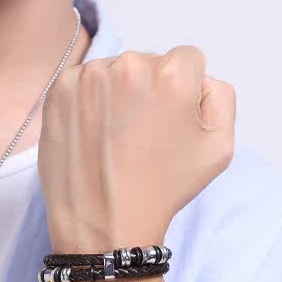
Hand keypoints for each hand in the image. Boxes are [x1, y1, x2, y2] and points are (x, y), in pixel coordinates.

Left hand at [38, 46, 235, 252]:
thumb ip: (221, 95)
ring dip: (118, 92)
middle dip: (151, 88)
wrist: (104, 222)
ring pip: (115, 70)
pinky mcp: (61, 88)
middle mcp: (130, 65)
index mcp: (172, 74)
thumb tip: (199, 77)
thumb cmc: (163, 186)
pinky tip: (94, 132)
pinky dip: (89, 100)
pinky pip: (84, 81)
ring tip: (116, 136)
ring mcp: (90, 75)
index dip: (185, 90)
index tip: (171, 119)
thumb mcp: (220, 146)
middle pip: (150, 62)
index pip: (188, 59)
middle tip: (143, 133)